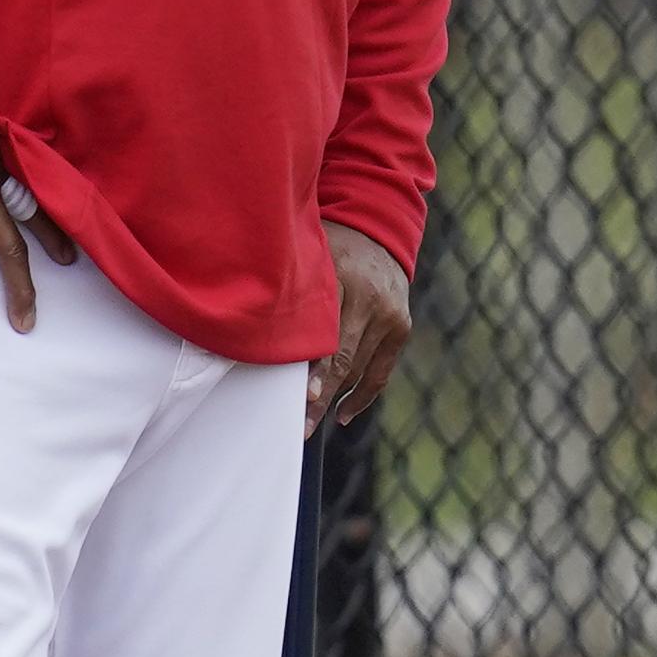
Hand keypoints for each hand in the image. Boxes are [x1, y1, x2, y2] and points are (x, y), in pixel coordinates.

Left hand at [314, 225, 410, 431]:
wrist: (379, 230)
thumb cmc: (330, 244)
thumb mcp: (310, 255)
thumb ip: (294, 290)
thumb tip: (255, 331)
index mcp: (346, 279)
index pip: (330, 333)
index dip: (318, 367)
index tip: (307, 397)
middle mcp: (372, 301)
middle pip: (345, 358)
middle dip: (322, 395)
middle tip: (302, 426)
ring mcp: (391, 317)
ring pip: (361, 369)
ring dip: (336, 399)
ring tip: (311, 424)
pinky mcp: (401, 328)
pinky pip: (381, 372)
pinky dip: (362, 395)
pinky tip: (342, 415)